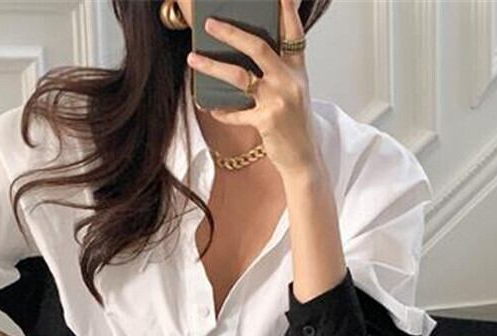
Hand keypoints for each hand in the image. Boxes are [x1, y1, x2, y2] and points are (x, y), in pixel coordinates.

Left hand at [186, 0, 318, 175]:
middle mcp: (289, 81)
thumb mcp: (293, 93)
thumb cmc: (295, 125)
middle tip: (210, 23)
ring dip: (212, 66)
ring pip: (239, 76)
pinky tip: (211, 106)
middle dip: (231, 33)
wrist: (304, 159)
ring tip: (193, 59)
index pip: (293, 33)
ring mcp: (278, 100)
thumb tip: (245, 55)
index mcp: (298, 70)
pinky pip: (236, 111)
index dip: (287, 11)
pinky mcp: (266, 121)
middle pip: (258, 47)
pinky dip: (222, 110)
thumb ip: (278, 72)